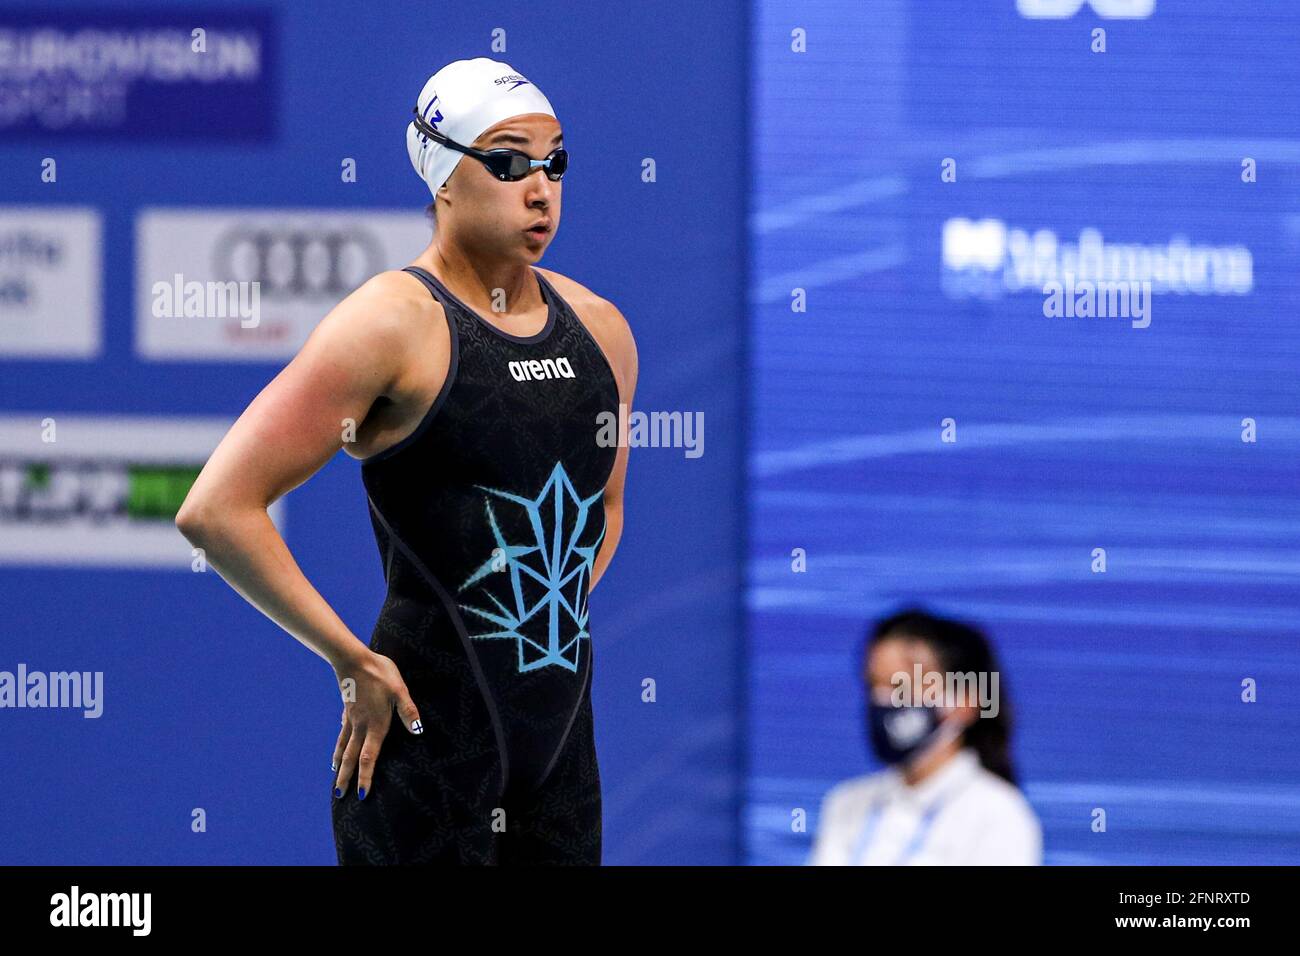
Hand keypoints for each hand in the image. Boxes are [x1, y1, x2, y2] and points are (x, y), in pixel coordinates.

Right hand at [331, 649, 422, 799]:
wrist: (354, 659)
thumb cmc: (380, 674)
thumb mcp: (400, 690)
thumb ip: (408, 711)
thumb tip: (418, 732)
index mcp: (375, 725)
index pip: (368, 757)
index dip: (365, 777)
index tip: (361, 795)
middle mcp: (360, 726)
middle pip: (351, 757)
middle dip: (346, 778)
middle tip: (339, 796)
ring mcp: (351, 718)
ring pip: (343, 746)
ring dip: (339, 763)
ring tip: (335, 776)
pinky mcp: (348, 709)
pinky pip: (342, 732)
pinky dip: (339, 744)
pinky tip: (338, 747)